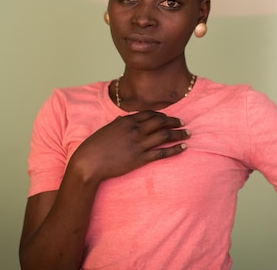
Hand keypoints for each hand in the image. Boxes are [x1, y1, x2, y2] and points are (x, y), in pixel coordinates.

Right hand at [68, 110, 188, 182]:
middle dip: (174, 121)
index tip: (169, 117)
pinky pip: (162, 152)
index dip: (162, 115)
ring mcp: (139, 144)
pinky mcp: (140, 158)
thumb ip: (119, 124)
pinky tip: (183, 147)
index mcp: (127, 121)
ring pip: (164, 135)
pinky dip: (174, 149)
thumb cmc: (94, 146)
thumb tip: (125, 119)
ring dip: (179, 134)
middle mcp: (135, 130)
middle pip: (160, 122)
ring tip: (188, 134)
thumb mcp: (107, 129)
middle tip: (183, 123)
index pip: (150, 114)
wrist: (89, 162)